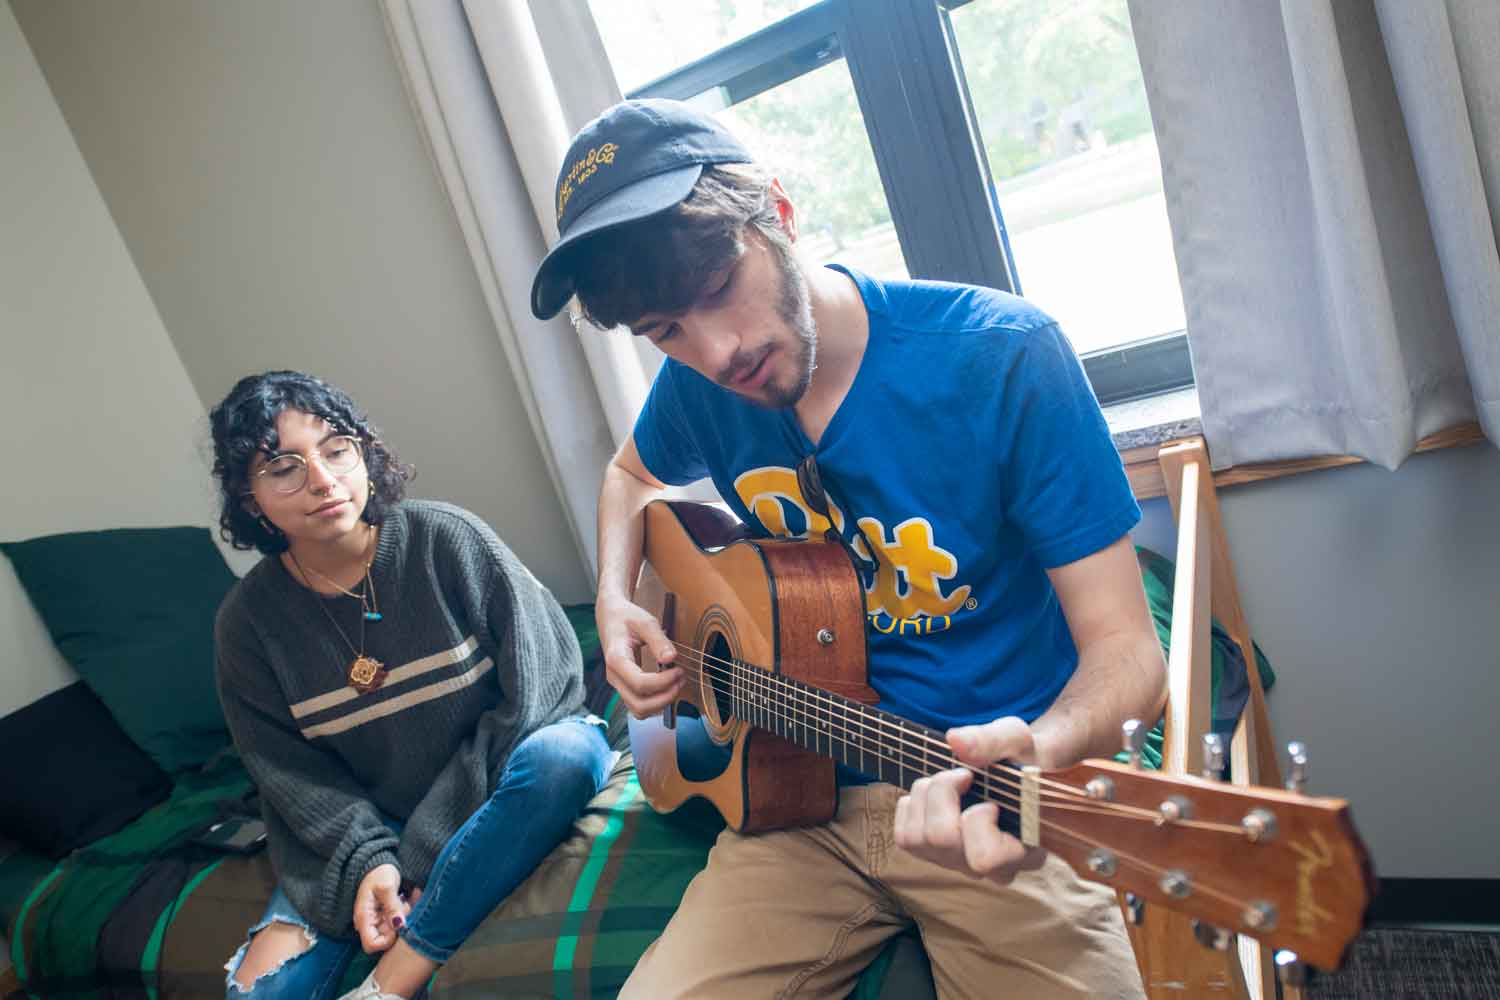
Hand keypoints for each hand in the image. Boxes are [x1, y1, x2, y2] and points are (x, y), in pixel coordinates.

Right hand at [352, 863, 409, 952]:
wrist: (377, 864)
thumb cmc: (378, 873)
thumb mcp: (386, 887)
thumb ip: (392, 907)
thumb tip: (400, 926)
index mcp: (364, 918)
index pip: (371, 945)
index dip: (386, 940)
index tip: (397, 924)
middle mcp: (369, 923)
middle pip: (385, 939)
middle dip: (399, 926)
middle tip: (405, 907)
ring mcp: (378, 920)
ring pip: (394, 931)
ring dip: (404, 918)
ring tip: (407, 900)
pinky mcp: (386, 916)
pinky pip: (398, 921)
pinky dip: (405, 913)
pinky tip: (408, 900)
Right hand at [597, 594, 681, 717]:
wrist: (610, 616)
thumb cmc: (627, 617)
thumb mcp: (645, 622)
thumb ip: (659, 640)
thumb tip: (671, 659)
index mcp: (616, 659)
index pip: (640, 684)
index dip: (663, 682)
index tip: (679, 669)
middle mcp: (614, 676)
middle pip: (638, 704)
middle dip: (664, 698)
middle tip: (681, 680)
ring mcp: (618, 683)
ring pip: (638, 710)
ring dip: (661, 703)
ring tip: (677, 684)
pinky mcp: (624, 686)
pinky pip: (639, 705)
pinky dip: (656, 702)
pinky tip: (668, 687)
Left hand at [893, 716, 1047, 883]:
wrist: (1011, 769)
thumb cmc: (1018, 758)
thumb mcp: (1016, 740)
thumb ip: (994, 741)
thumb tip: (956, 741)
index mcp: (1022, 851)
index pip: (986, 857)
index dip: (978, 820)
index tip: (991, 801)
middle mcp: (989, 868)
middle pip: (940, 839)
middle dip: (943, 792)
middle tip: (965, 776)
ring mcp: (959, 864)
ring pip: (915, 839)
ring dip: (926, 795)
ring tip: (950, 782)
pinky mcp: (933, 856)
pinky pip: (904, 836)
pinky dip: (913, 805)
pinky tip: (937, 795)